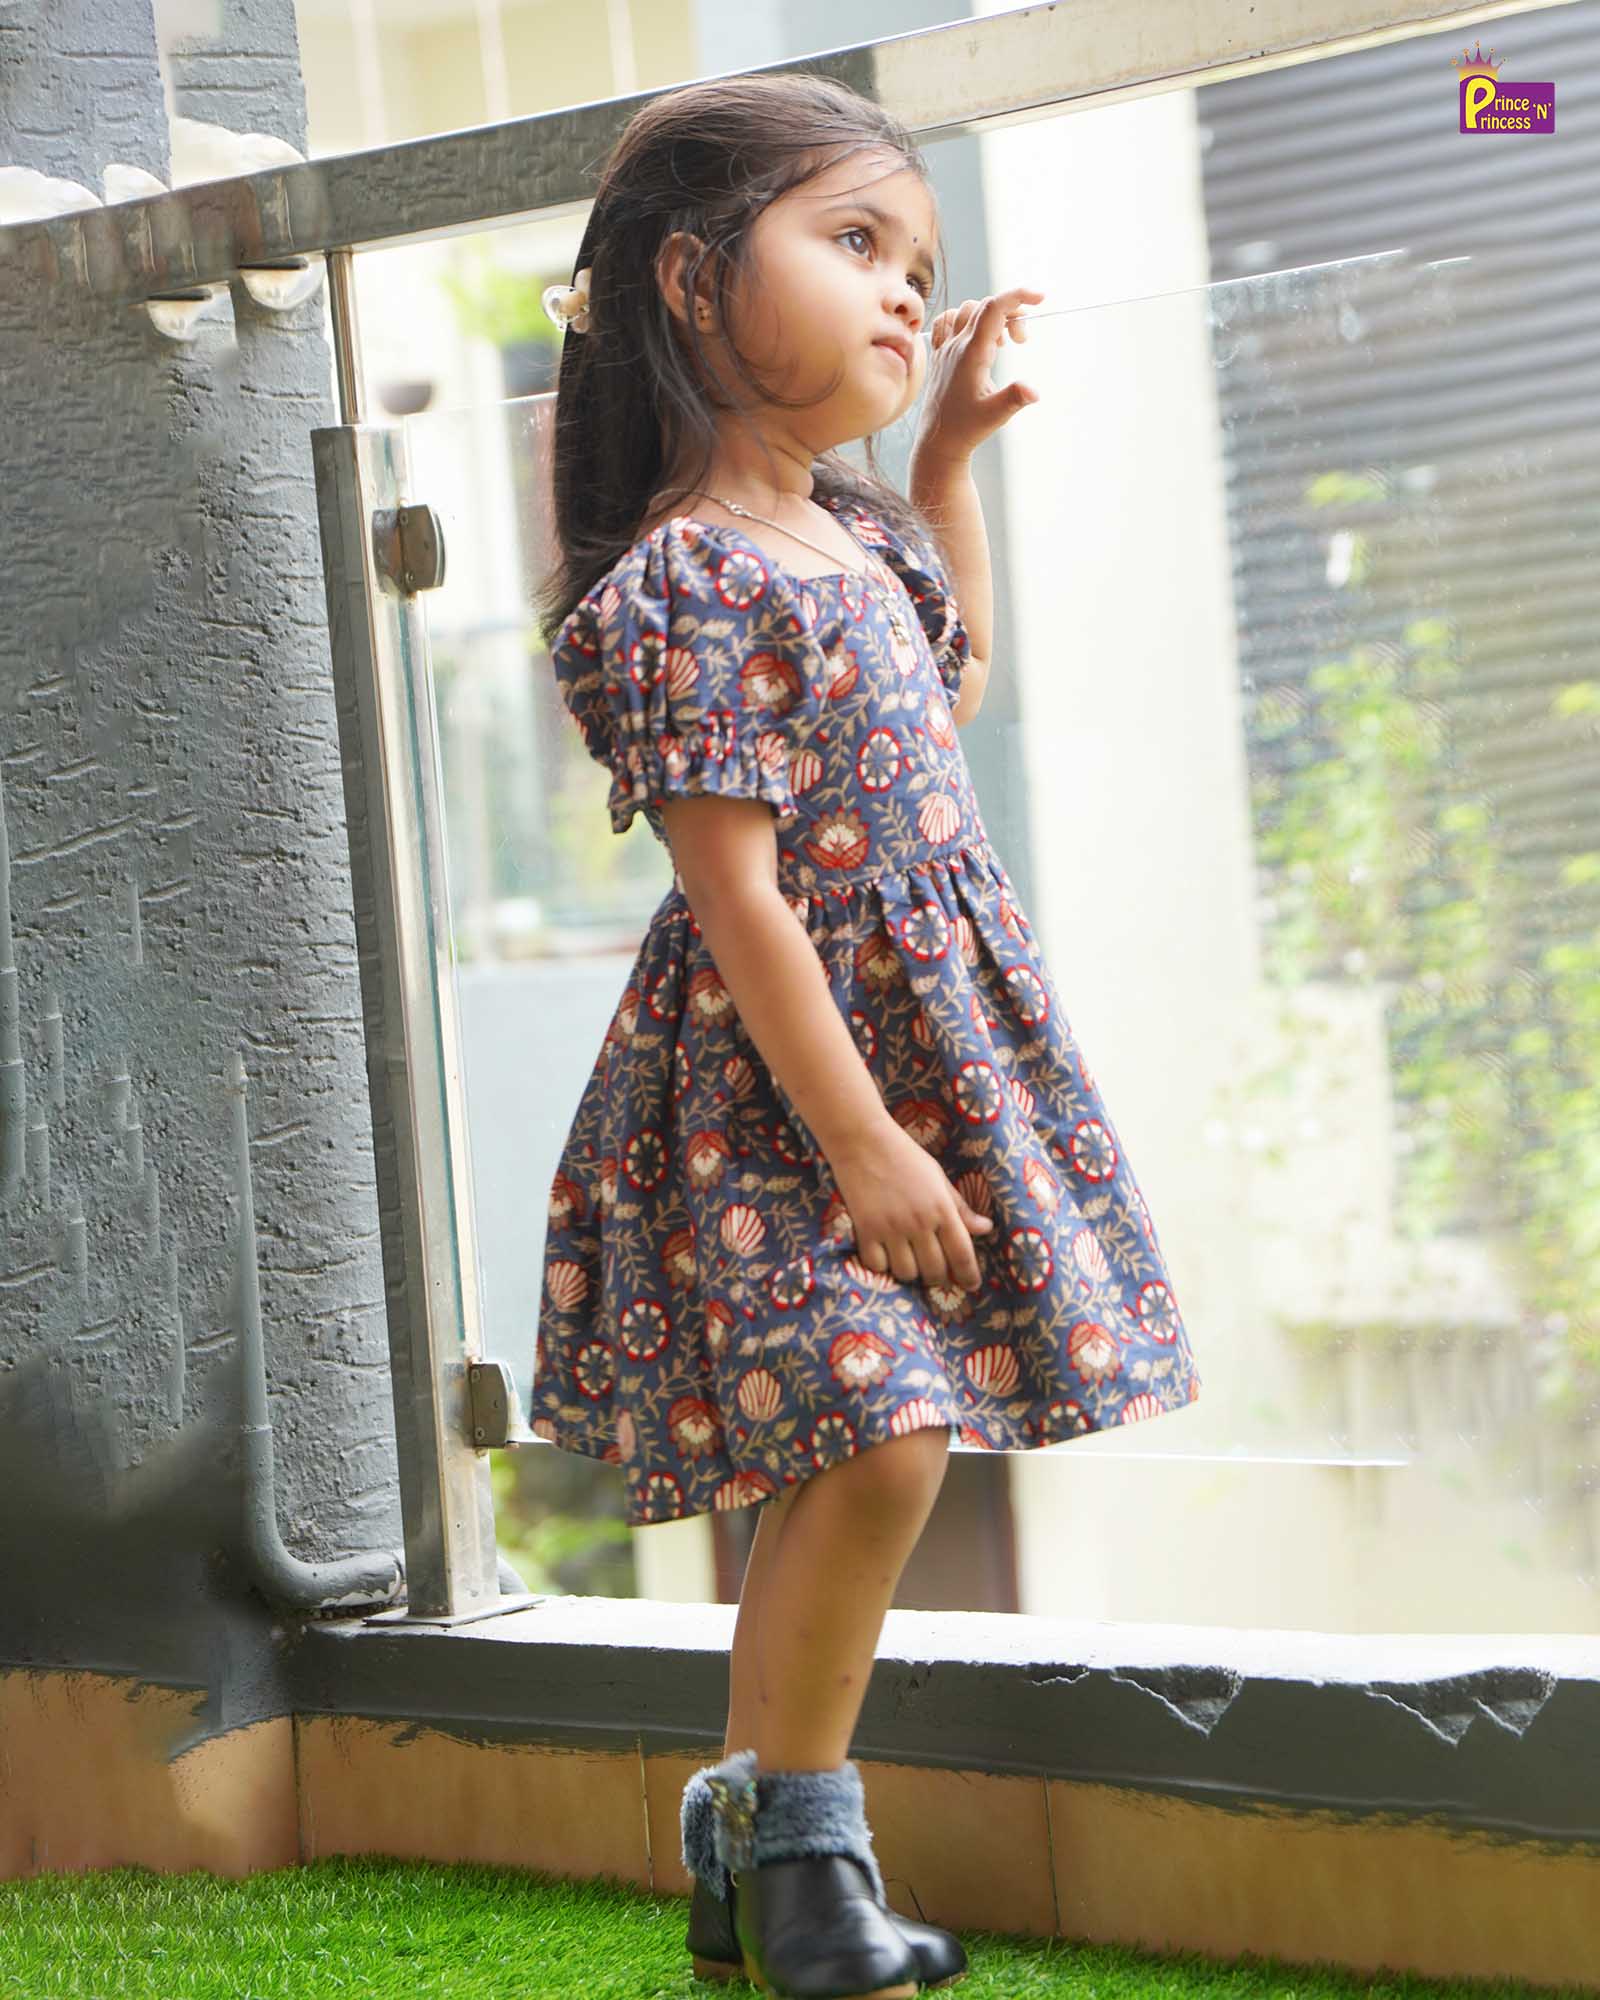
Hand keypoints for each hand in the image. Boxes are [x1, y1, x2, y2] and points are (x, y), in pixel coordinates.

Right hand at [828, 1120, 994, 1290]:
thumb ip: (960, 1208)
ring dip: (912, 1273)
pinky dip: (883, 1266)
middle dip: (940, 1279)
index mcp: (942, 1209)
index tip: (972, 1285)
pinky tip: (886, 1255)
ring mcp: (891, 1228)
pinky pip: (878, 1266)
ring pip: (907, 1273)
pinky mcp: (866, 1230)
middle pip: (936, 1271)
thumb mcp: (938, 1179)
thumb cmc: (905, 1157)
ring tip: (911, 1262)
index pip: (962, 1254)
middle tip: (938, 1274)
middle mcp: (919, 1223)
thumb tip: (986, 1229)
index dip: (969, 1275)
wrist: (863, 1142)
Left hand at [913, 286, 1044, 469]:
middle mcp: (956, 345)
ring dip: (990, 316)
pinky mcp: (940, 356)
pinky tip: (977, 338)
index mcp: (972, 353)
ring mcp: (945, 349)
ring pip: (966, 310)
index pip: (994, 307)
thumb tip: (1034, 391)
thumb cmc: (966, 430)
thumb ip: (1015, 399)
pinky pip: (947, 322)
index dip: (1019, 296)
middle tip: (1023, 341)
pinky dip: (965, 319)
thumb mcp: (995, 415)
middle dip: (1012, 313)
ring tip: (1002, 343)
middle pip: (986, 305)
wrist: (937, 443)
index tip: (1041, 299)